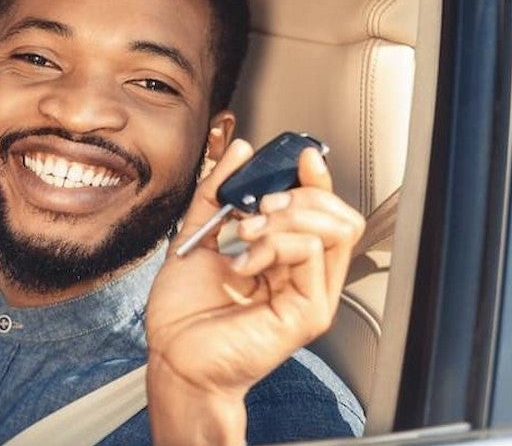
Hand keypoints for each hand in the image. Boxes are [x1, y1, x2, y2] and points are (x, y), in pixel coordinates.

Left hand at [144, 139, 364, 444]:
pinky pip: (311, 253)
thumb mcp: (196, 235)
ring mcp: (310, 295)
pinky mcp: (308, 312)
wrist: (174, 358)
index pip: (321, 212)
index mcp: (284, 260)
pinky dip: (274, 244)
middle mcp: (303, 277)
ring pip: (332, 230)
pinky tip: (244, 262)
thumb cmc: (184, 314)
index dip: (315, 180)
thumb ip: (216, 193)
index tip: (299, 157)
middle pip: (337, 216)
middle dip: (298, 196)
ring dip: (285, 217)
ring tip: (247, 232)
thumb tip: (240, 152)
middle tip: (259, 205)